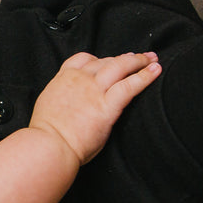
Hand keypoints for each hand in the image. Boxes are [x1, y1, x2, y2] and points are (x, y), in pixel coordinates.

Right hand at [28, 52, 160, 164]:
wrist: (49, 145)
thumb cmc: (46, 133)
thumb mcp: (48, 105)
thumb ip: (63, 97)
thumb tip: (71, 101)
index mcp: (64, 79)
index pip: (84, 59)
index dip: (100, 58)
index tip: (110, 60)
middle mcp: (80, 79)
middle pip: (106, 60)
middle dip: (124, 58)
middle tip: (138, 57)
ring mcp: (94, 90)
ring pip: (121, 66)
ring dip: (138, 61)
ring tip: (152, 59)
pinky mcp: (107, 105)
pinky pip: (130, 85)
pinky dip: (145, 76)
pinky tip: (156, 71)